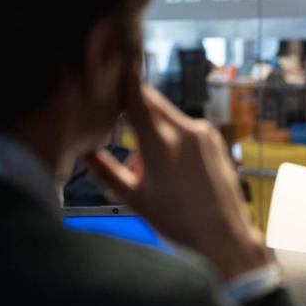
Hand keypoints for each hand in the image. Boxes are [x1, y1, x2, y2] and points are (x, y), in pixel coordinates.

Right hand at [83, 80, 268, 279]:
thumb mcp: (133, 198)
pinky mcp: (214, 140)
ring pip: (166, 117)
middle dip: (130, 109)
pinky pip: (184, 129)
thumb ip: (104, 170)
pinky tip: (168, 170)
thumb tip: (80, 150)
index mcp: (161, 142)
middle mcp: (185, 130)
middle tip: (114, 124)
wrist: (224, 236)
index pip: (134, 95)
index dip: (117, 79)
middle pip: (149, 101)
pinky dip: (170, 139)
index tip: (105, 69)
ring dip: (150, 131)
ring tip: (147, 172)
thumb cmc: (178, 223)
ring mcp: (203, 133)